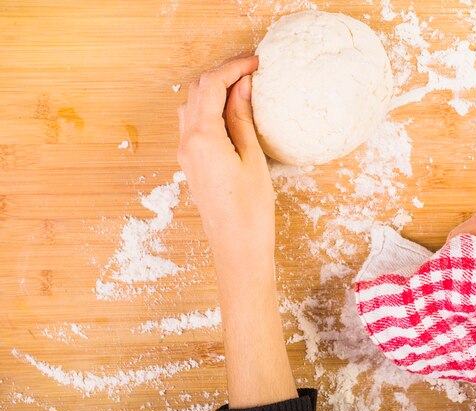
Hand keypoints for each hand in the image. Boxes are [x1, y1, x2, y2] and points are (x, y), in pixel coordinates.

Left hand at [177, 55, 274, 266]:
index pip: (212, 86)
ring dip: (213, 90)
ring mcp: (185, 153)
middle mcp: (187, 142)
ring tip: (242, 90)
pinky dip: (208, 109)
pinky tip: (228, 112)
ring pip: (191, 106)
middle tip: (251, 72)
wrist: (236, 248)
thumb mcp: (252, 159)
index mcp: (203, 138)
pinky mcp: (190, 163)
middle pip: (197, 91)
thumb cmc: (250, 210)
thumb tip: (241, 86)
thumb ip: (242, 119)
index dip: (233, 67)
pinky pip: (192, 124)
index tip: (256, 62)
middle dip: (222, 75)